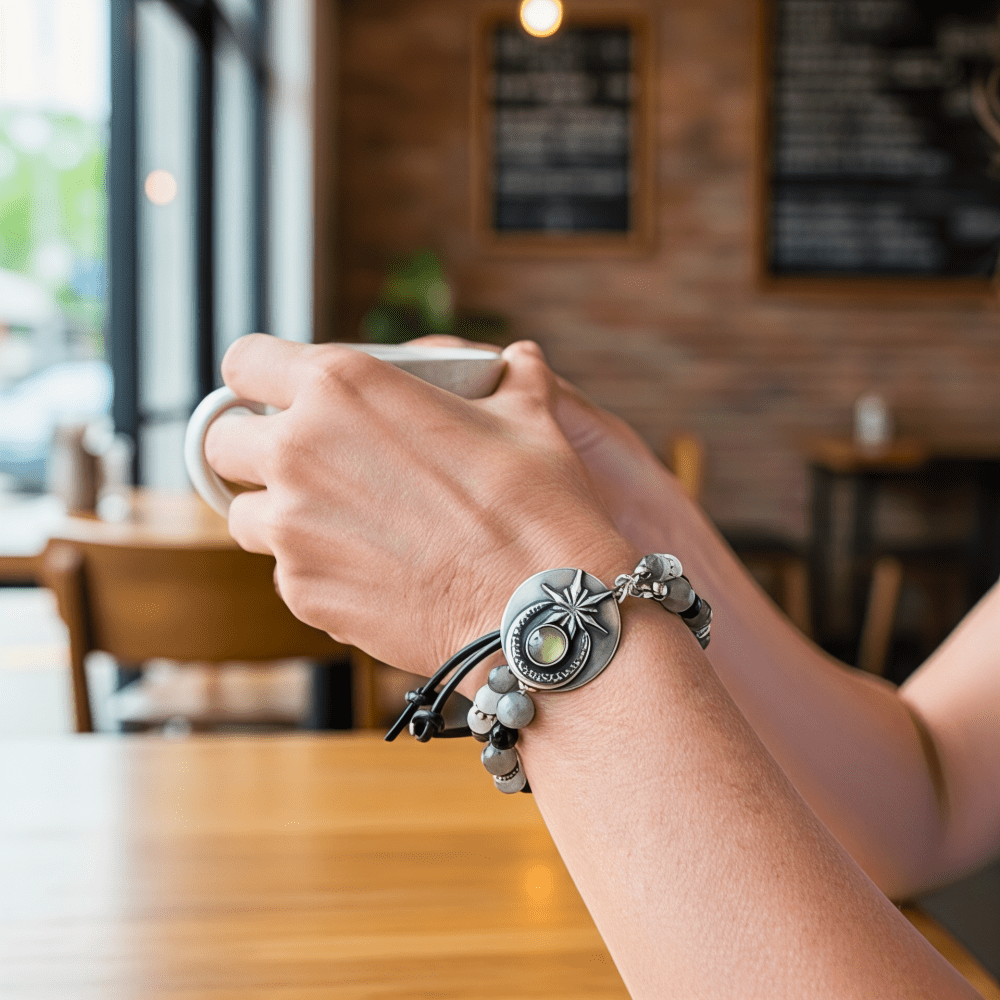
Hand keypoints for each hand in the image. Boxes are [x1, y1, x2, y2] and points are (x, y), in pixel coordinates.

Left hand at [204, 335, 635, 675]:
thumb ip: (507, 378)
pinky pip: (284, 571)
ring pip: (244, 514)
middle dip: (254, 448)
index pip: (245, 361)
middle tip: (304, 462)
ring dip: (278, 513)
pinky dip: (314, 567)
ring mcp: (292, 529)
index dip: (261, 376)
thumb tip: (520, 362)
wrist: (539, 608)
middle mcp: (298, 452)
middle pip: (222, 441)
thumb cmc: (536, 505)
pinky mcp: (302, 592)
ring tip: (341, 523)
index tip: (279, 395)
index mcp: (342, 387)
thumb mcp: (528, 416)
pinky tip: (373, 569)